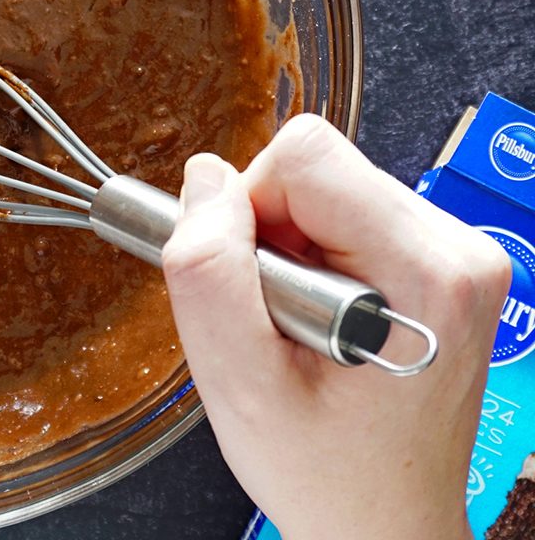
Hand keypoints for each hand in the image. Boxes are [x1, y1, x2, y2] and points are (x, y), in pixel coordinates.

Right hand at [161, 114, 510, 539]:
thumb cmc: (326, 473)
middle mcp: (458, 251)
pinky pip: (346, 214)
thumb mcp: (239, 383)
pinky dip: (310, 258)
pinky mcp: (441, 263)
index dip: (247, 211)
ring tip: (297, 329)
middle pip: (319, 167)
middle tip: (273, 319)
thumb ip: (209, 271)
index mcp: (425, 272)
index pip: (306, 157)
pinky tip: (317, 321)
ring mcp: (457, 255)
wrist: (383, 522)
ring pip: (328, 188)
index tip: (250, 287)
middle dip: (269, 234)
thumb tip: (204, 178)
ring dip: (288, 249)